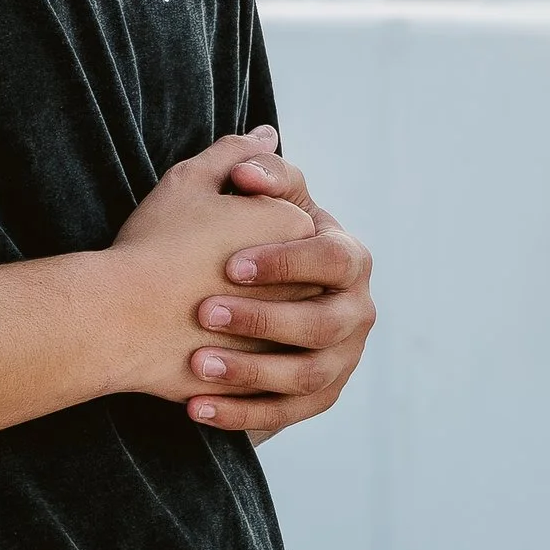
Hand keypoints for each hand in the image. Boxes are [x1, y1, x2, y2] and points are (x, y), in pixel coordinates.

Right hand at [102, 130, 312, 402]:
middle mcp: (307, 285)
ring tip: (203, 321)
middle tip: (211, 280)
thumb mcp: (190, 181)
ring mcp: (291, 337)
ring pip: (288, 337)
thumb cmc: (153, 244)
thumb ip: (235, 153)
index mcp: (295, 228)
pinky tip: (205, 360)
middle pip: (299, 281)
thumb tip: (266, 135)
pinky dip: (243, 378)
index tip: (213, 237)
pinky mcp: (267, 385)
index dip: (252, 230)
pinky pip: (268, 385)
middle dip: (264, 286)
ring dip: (254, 333)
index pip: (292, 226)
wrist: (119, 316)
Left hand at [180, 144, 375, 436]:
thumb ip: (252, 168)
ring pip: (306, 375)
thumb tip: (262, 136)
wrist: (200, 302)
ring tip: (196, 364)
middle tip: (204, 313)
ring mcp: (340, 359)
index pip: (333, 259)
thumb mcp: (233, 197)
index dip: (287, 262)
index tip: (230, 264)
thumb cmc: (220, 240)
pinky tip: (195, 407)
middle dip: (264, 320)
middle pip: (324, 324)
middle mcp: (354, 311)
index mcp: (347, 257)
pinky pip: (286, 413)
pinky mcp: (314, 398)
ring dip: (250, 371)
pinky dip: (241, 413)